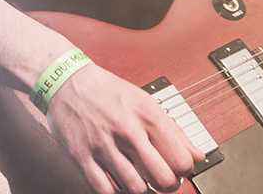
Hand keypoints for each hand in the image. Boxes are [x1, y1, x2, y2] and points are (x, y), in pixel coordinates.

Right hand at [45, 64, 205, 193]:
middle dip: (167, 185)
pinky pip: (103, 188)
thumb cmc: (105, 90)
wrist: (64, 79)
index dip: (184, 170)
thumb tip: (198, 155)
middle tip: (161, 180)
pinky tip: (116, 181)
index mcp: (147, 116)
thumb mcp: (144, 102)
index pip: (181, 160)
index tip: (177, 168)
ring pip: (135, 187)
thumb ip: (173, 130)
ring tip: (139, 178)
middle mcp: (127, 131)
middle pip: (162, 179)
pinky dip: (114, 191)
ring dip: (141, 188)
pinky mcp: (81, 155)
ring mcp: (103, 144)